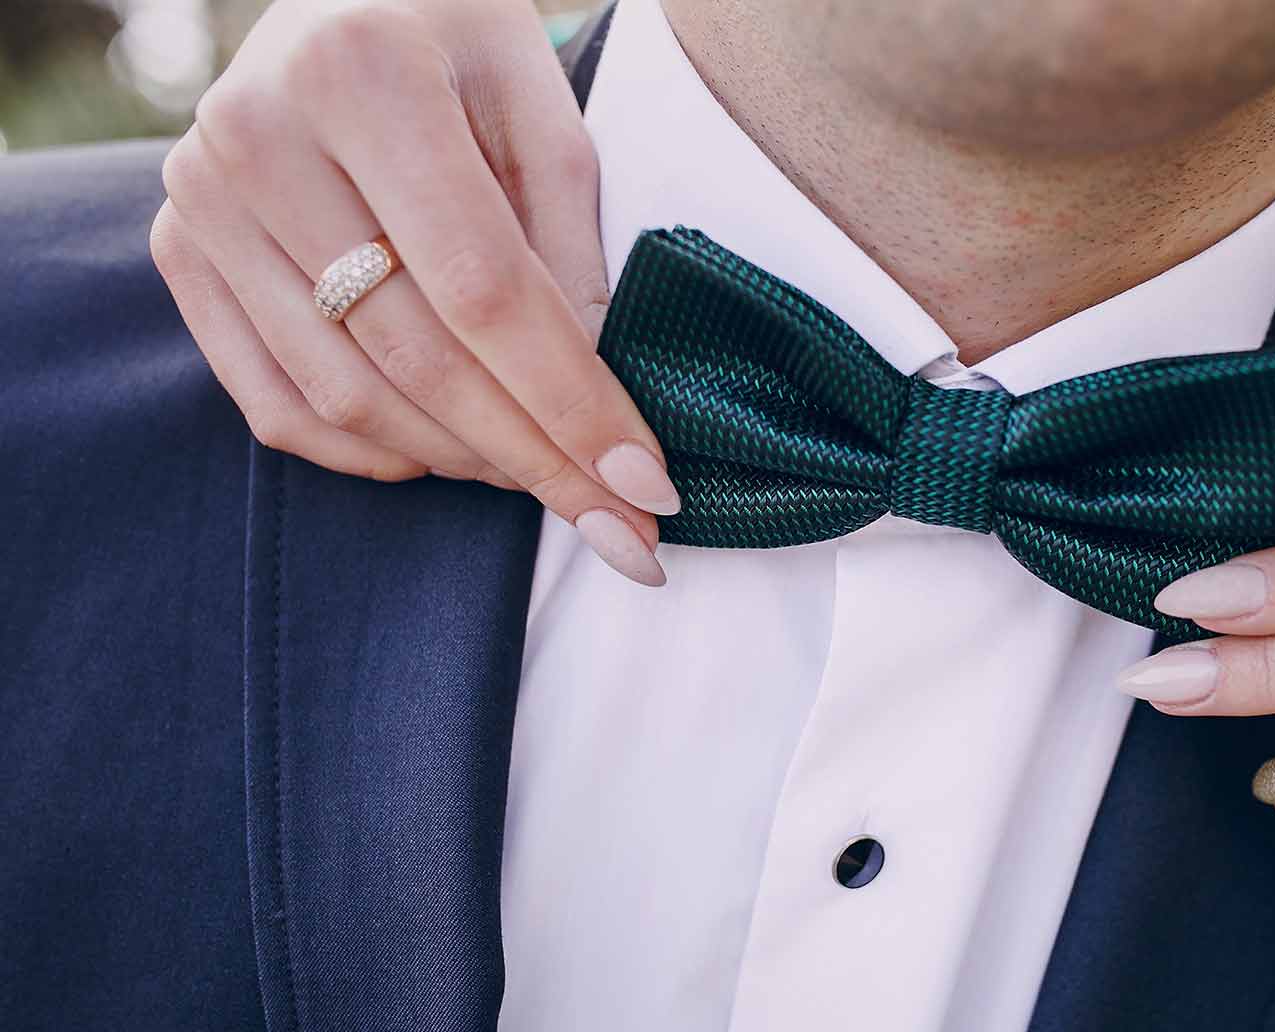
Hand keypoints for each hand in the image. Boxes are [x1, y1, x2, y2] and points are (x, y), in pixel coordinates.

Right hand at [150, 0, 673, 584]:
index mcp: (366, 74)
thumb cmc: (462, 44)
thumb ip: (571, 241)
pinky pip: (279, 407)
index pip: (485, 288)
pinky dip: (375, 457)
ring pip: (347, 399)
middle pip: (416, 357)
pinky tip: (451, 456)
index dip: (571, 401)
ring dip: (464, 464)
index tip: (645, 487)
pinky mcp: (179, 253)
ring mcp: (200, 200)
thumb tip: (594, 401)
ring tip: (548, 482)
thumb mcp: (543, 103)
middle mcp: (258, 136)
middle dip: (533, 459)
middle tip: (619, 531)